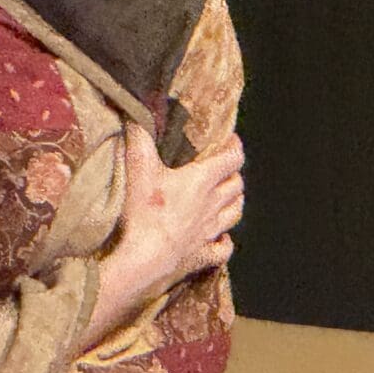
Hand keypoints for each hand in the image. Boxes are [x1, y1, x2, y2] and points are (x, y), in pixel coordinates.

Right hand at [81, 123, 243, 348]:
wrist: (144, 258)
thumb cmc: (144, 212)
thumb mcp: (139, 167)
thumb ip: (140, 138)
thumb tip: (136, 114)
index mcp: (202, 181)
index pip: (231, 159)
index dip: (235, 147)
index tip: (231, 139)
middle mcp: (212, 205)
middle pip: (236, 186)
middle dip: (234, 173)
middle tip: (226, 167)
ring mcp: (210, 232)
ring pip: (235, 213)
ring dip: (235, 202)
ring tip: (230, 196)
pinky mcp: (202, 255)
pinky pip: (223, 248)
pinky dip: (225, 240)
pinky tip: (221, 237)